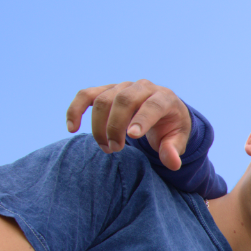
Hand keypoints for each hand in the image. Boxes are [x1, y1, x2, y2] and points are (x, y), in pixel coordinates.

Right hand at [66, 80, 190, 169]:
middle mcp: (143, 87)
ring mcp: (122, 86)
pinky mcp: (106, 90)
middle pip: (123, 100)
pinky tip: (72, 128)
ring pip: (103, 99)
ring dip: (99, 125)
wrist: (162, 111)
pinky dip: (76, 109)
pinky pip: (86, 95)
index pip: (153, 105)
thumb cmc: (170, 127)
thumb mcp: (178, 139)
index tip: (132, 137)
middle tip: (115, 149)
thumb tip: (172, 163)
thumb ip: (174, 150)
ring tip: (107, 148)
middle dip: (116, 126)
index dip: (142, 119)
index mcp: (164, 98)